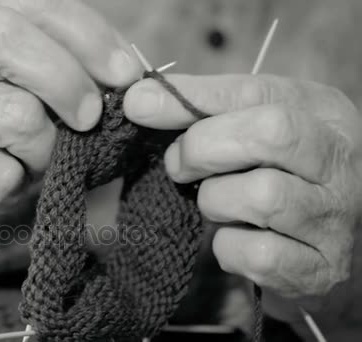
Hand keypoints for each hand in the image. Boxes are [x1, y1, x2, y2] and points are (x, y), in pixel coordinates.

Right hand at [0, 0, 140, 241]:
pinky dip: (16, 189)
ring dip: (44, 153)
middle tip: (88, 120)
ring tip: (29, 160)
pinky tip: (0, 184)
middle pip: (13, 44)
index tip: (126, 75)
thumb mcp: (9, 80)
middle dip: (69, 85)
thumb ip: (61, 67)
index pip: (37, 6)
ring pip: (18, 120)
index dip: (91, 38)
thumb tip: (128, 78)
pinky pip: (0, 177)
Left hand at [123, 74, 361, 325]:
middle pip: (270, 135)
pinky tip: (235, 237)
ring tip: (217, 202)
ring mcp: (335, 217)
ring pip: (261, 195)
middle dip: (203, 149)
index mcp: (323, 113)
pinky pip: (257, 254)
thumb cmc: (270, 173)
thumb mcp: (245, 126)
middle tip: (180, 166)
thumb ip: (197, 107)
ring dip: (215, 201)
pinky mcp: (319, 268)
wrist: (314, 242)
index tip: (140, 106)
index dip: (190, 100)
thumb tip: (138, 98)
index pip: (255, 93)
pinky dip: (229, 247)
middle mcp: (340, 162)